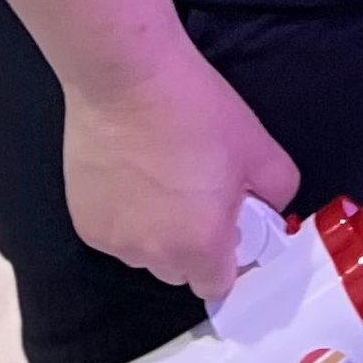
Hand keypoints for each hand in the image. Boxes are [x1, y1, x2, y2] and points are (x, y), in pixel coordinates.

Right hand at [61, 40, 300, 302]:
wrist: (126, 78)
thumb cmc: (195, 110)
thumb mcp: (258, 147)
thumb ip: (278, 190)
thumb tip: (271, 208)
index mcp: (200, 245)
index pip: (218, 285)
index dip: (228, 258)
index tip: (229, 225)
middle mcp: (153, 255)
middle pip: (180, 271)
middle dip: (192, 244)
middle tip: (198, 193)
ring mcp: (114, 241)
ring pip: (144, 253)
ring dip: (155, 232)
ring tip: (161, 177)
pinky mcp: (84, 221)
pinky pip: (115, 232)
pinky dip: (124, 215)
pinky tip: (130, 173)